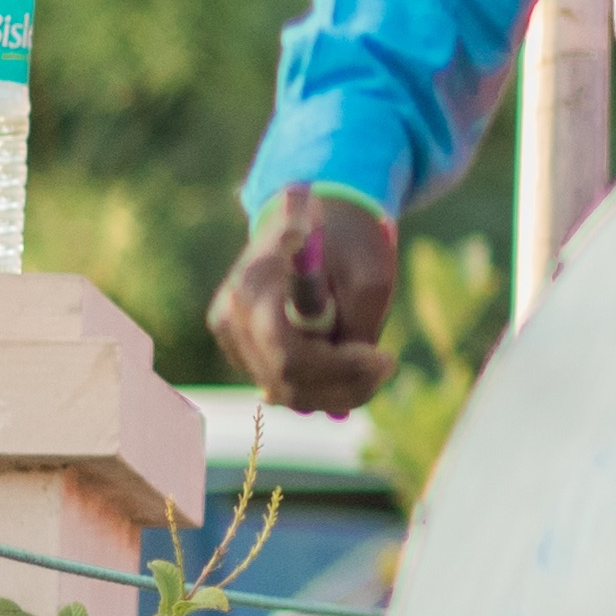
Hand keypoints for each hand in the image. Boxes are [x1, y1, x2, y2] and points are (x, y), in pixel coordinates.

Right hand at [208, 189, 397, 411]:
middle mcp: (233, 312)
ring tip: (373, 367)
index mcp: (259, 287)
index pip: (292, 358)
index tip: (386, 358)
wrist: (317, 212)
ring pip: (280, 389)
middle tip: (387, 366)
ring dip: (333, 392)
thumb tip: (342, 402)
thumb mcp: (372, 281)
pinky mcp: (238, 341)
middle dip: (344, 386)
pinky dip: (316, 384)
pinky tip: (345, 364)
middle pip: (284, 380)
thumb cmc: (350, 243)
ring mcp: (229, 329)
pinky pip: (276, 381)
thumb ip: (357, 333)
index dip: (343, 370)